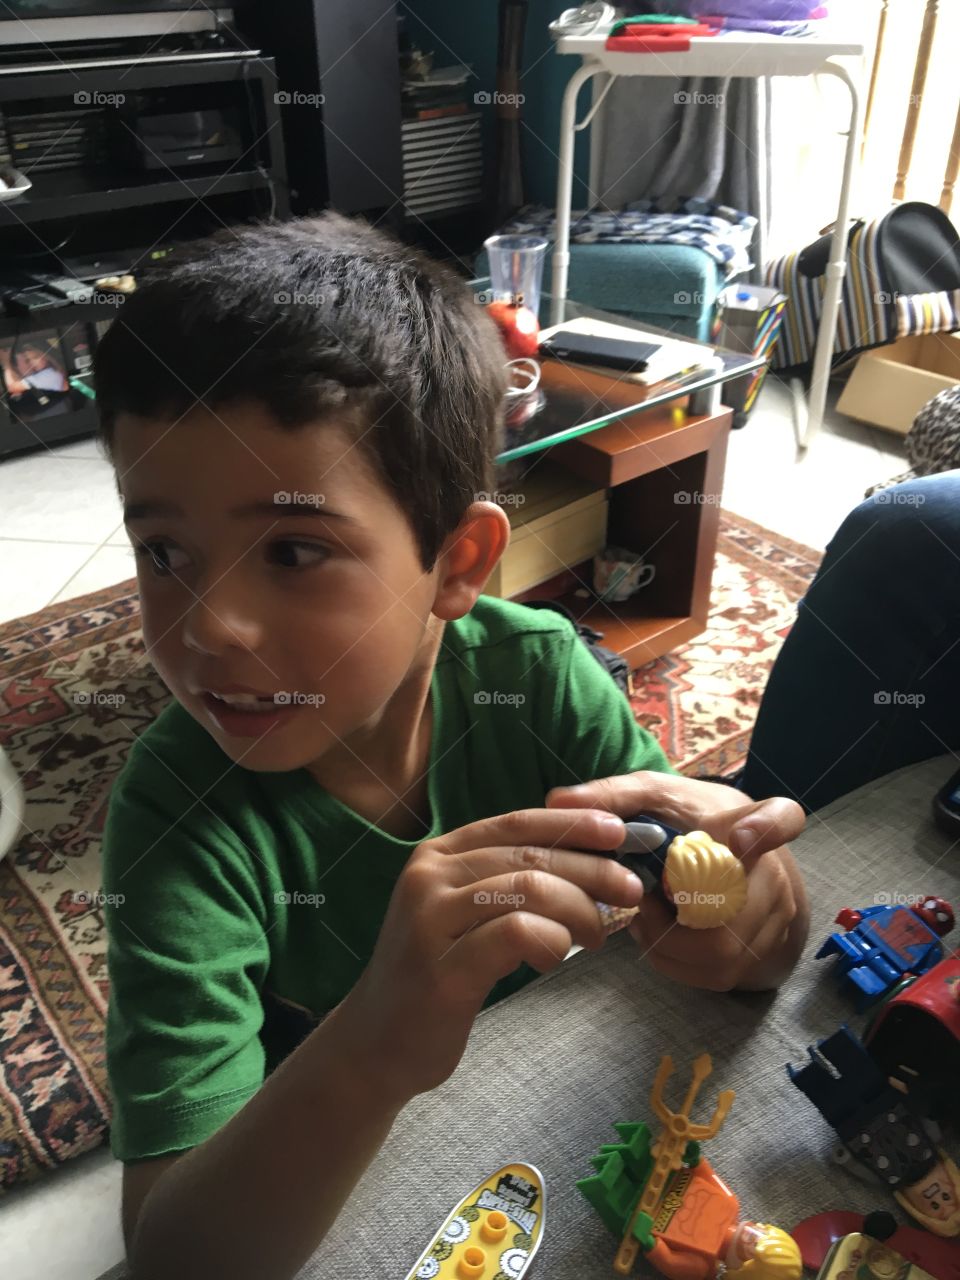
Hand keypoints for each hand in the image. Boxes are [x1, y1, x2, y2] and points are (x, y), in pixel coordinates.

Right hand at [337, 807, 643, 1103]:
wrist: (377, 1043)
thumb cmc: (436, 975)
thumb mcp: (464, 914)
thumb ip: (506, 882)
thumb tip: (588, 861)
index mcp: (438, 855)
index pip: (517, 822)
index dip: (573, 823)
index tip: (618, 832)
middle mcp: (428, 877)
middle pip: (530, 854)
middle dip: (591, 868)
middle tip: (630, 889)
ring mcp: (429, 921)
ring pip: (528, 888)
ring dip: (579, 908)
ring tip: (598, 934)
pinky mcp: (442, 970)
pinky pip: (515, 934)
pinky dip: (551, 941)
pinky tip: (553, 958)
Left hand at [545, 772, 809, 991]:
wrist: (733, 852)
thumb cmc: (687, 819)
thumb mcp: (651, 797)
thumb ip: (611, 796)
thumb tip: (556, 800)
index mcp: (745, 820)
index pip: (780, 818)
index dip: (766, 829)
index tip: (741, 837)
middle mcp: (773, 872)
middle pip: (731, 914)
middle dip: (669, 920)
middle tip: (641, 900)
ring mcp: (774, 917)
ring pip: (718, 953)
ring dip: (667, 942)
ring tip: (647, 913)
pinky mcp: (762, 952)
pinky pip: (714, 974)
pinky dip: (676, 960)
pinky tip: (661, 932)